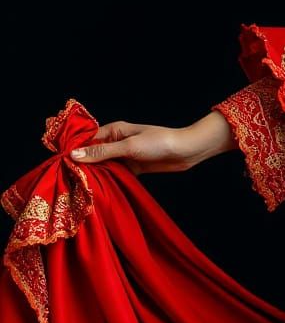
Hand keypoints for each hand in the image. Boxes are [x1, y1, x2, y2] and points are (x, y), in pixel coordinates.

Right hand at [69, 115, 228, 174]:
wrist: (186, 151)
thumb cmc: (159, 142)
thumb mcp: (129, 147)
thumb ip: (102, 153)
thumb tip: (74, 155)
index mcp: (115, 130)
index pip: (87, 140)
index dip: (74, 152)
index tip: (59, 165)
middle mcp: (118, 142)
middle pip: (93, 154)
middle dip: (82, 166)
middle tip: (65, 182)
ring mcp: (125, 155)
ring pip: (104, 166)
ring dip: (95, 175)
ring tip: (78, 189)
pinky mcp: (133, 167)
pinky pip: (115, 175)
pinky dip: (108, 181)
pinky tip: (98, 192)